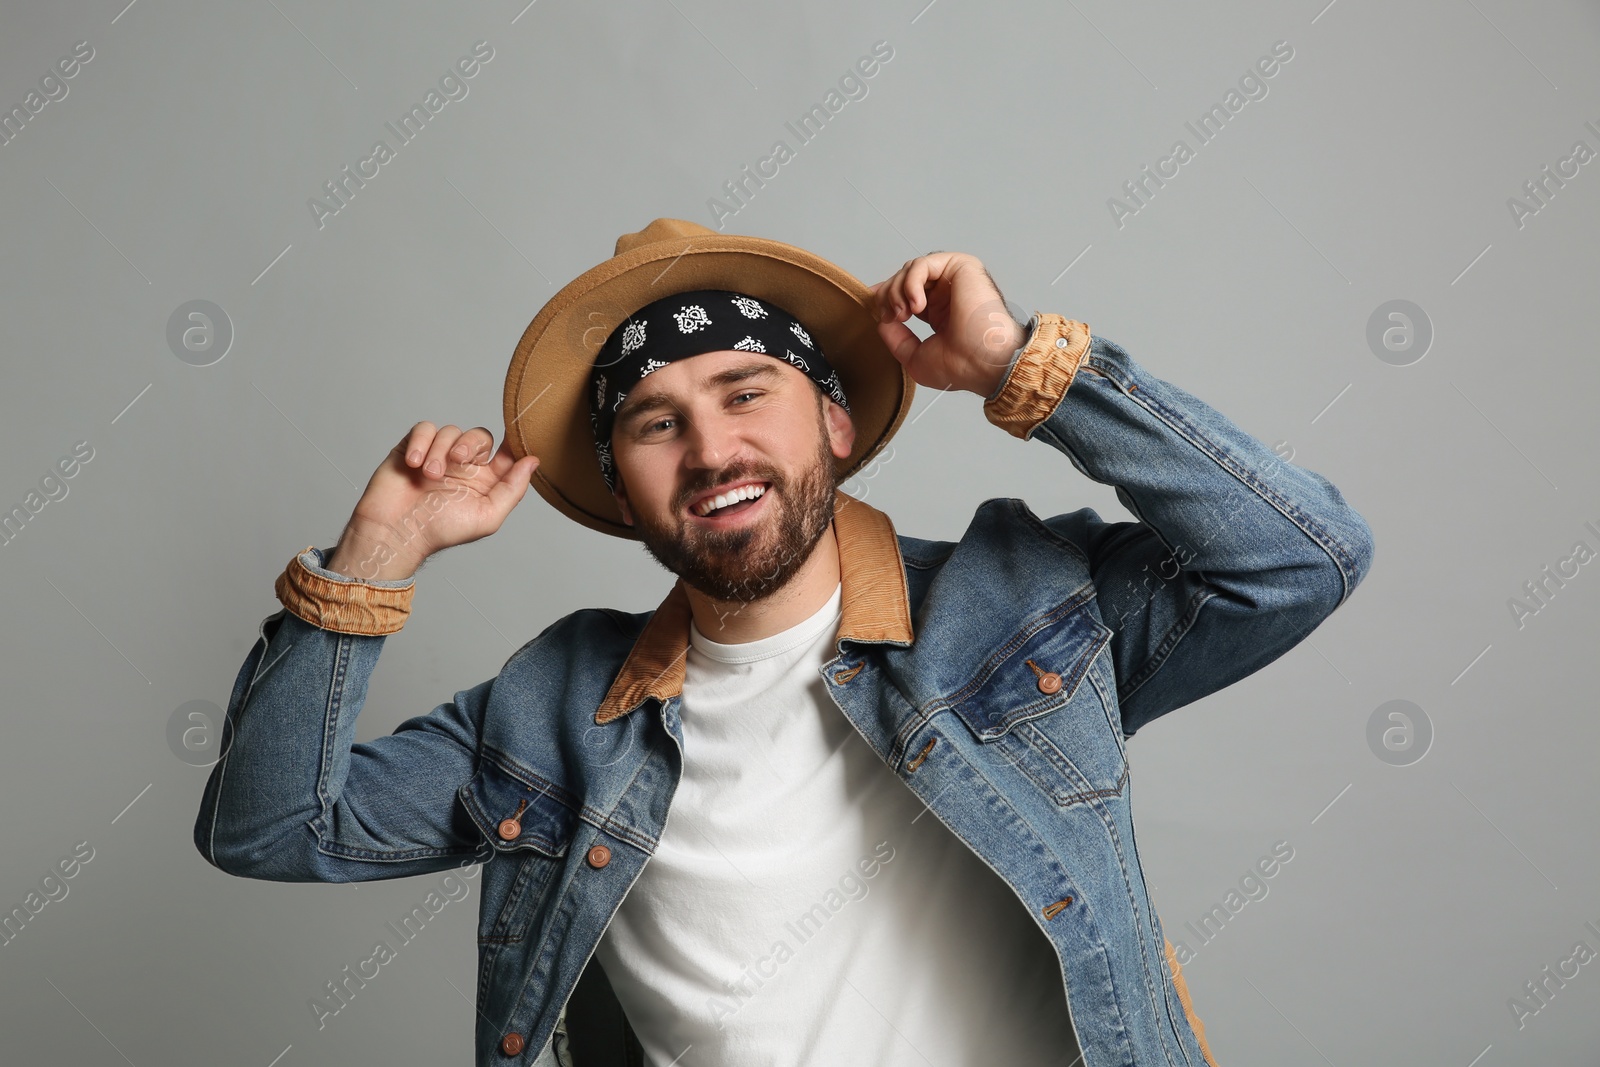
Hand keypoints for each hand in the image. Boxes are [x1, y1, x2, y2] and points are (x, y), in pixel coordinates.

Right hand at [325, 423, 539, 580]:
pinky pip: (424, 429)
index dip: (511, 442)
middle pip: (479, 436)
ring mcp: (437, 455)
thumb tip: (532, 462)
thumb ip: (512, 489)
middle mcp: (463, 466)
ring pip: (450, 431)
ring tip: (429, 475)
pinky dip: (420, 443)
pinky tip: (414, 463)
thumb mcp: (487, 517)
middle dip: (469, 444)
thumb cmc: (440, 530)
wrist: (395, 532)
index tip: (513, 436)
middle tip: (456, 461)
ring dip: (440, 451)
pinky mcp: (413, 448)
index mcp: (484, 481)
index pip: (505, 452)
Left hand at [869, 252, 1024, 396]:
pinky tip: (916, 305)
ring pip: (911, 269)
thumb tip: (882, 321)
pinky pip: (922, 264)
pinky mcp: (961, 267)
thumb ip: (896, 338)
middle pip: (904, 279)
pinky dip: (911, 282)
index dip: (886, 297)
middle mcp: (947, 293)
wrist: (983, 363)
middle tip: (892, 317)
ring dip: (897, 291)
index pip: (906, 293)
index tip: (877, 310)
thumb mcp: (914, 358)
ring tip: (903, 314)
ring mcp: (954, 279)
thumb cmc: (960, 367)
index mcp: (940, 311)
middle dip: (888, 296)